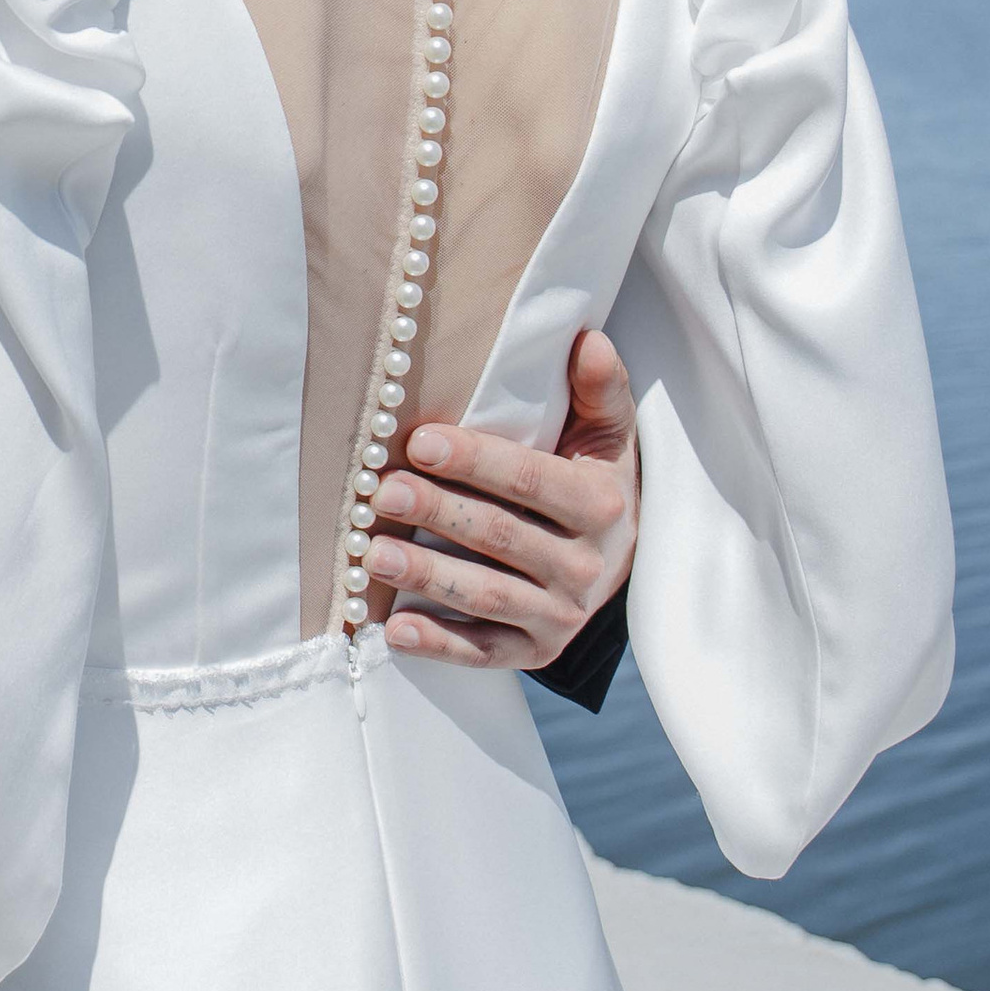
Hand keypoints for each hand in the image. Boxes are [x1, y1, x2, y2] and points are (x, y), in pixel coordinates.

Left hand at [363, 329, 639, 671]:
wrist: (617, 559)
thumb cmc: (593, 477)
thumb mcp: (607, 433)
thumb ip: (599, 388)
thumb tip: (588, 338)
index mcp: (601, 505)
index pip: (532, 480)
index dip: (476, 461)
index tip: (419, 442)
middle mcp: (587, 566)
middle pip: (502, 536)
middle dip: (439, 513)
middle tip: (380, 492)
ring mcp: (561, 615)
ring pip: (488, 596)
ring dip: (428, 577)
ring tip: (372, 555)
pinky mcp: (536, 650)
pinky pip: (485, 652)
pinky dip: (440, 646)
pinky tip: (396, 630)